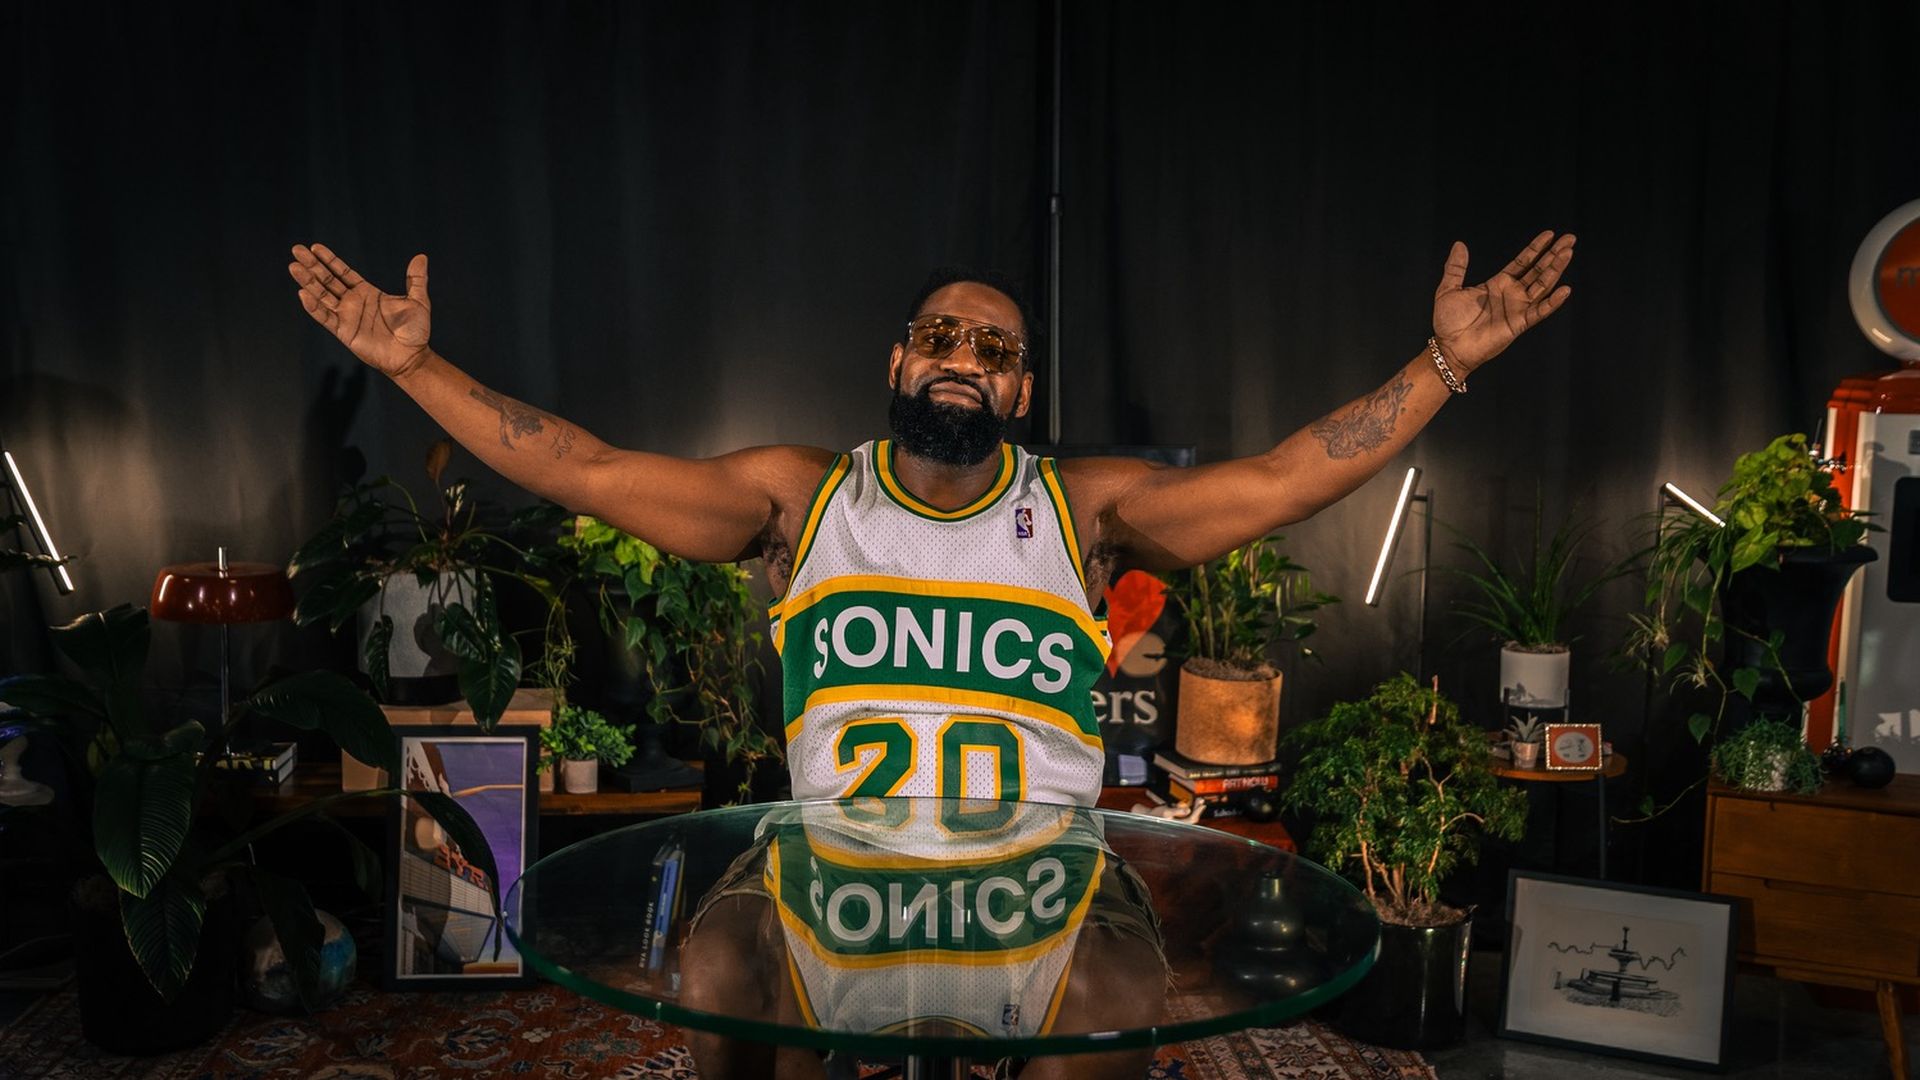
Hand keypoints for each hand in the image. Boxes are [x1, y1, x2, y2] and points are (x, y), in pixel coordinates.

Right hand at [289, 244, 432, 377]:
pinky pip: (325, 317)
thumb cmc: (415, 331)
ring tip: (294, 266)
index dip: (329, 260)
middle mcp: (353, 303)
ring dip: (308, 281)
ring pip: (322, 295)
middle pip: (327, 280)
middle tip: (297, 249)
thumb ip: (416, 278)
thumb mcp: (418, 300)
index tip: (315, 247)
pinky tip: (303, 294)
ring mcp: (347, 317)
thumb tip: (421, 257)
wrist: (412, 357)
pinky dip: (314, 306)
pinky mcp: (344, 332)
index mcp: (367, 292)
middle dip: (312, 265)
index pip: (343, 272)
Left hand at [1431, 230, 1574, 373]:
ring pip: (1543, 285)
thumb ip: (1456, 267)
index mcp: (1498, 283)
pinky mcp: (1519, 323)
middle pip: (1538, 270)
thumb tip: (1459, 244)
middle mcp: (1512, 294)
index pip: (1522, 262)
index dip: (1536, 248)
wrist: (1449, 348)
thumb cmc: (1448, 323)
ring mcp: (1518, 308)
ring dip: (1555, 270)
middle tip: (1570, 238)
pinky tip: (1565, 289)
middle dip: (1554, 254)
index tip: (1550, 234)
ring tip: (1568, 252)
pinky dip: (1553, 302)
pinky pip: (1539, 311)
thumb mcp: (1449, 289)